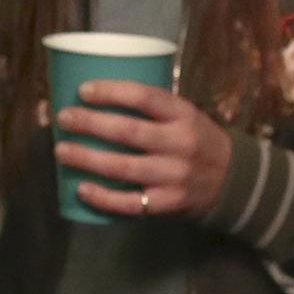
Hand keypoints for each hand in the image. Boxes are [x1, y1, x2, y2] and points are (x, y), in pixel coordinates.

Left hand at [53, 81, 232, 219]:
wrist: (232, 180)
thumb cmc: (195, 140)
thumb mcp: (185, 115)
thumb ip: (152, 109)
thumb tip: (95, 98)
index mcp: (184, 115)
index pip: (145, 97)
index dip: (111, 92)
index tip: (83, 90)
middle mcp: (180, 144)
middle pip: (129, 132)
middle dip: (91, 124)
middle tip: (64, 118)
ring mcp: (174, 176)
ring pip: (124, 167)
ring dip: (88, 159)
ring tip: (62, 151)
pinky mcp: (168, 203)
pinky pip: (130, 203)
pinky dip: (103, 198)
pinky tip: (81, 189)